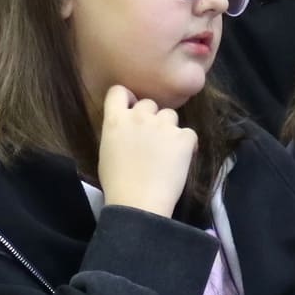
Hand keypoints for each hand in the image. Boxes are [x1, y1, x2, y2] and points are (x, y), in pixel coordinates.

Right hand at [96, 84, 195, 215]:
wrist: (138, 204)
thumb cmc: (117, 184)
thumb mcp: (106, 152)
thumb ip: (116, 132)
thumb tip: (124, 130)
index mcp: (115, 120)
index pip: (119, 91)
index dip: (127, 99)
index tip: (130, 111)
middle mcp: (139, 116)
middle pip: (149, 104)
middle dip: (151, 117)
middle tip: (151, 139)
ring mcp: (163, 126)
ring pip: (170, 115)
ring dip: (169, 129)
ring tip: (166, 151)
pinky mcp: (183, 138)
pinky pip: (189, 133)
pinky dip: (187, 144)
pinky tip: (180, 160)